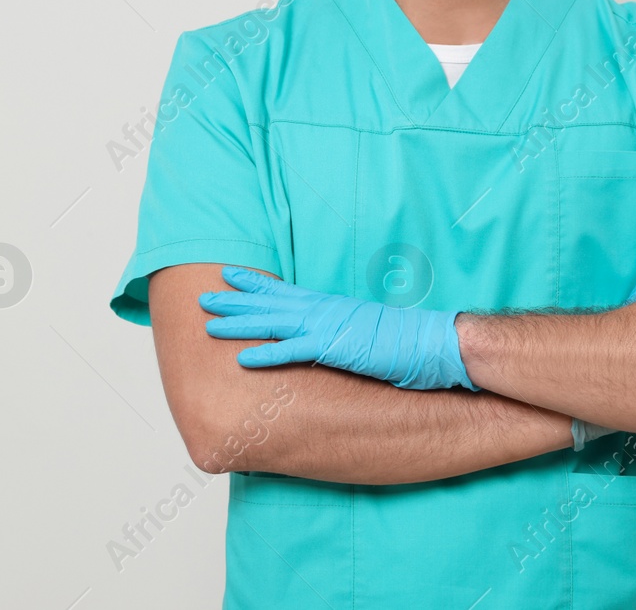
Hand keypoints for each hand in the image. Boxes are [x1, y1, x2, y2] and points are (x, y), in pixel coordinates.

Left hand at [198, 265, 474, 390]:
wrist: (431, 342)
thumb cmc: (404, 342)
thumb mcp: (365, 331)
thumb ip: (342, 331)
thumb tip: (329, 338)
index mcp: (330, 306)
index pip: (284, 292)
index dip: (255, 284)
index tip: (230, 276)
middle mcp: (323, 310)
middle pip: (269, 302)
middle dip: (235, 300)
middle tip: (204, 296)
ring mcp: (327, 327)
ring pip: (272, 323)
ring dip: (239, 323)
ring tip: (209, 323)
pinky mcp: (333, 348)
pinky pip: (292, 350)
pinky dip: (265, 353)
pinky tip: (241, 358)